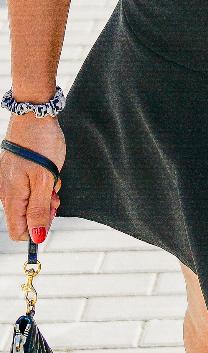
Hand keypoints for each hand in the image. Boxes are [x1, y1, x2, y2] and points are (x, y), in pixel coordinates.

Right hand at [1, 115, 64, 243]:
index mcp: (12, 197)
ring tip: (53, 181)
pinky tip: (49, 174)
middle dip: (44, 211)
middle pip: (25, 218)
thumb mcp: (46, 179)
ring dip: (45, 197)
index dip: (37, 230)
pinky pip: (29, 189)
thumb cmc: (41, 144)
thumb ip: (40, 209)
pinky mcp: (16, 174)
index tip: (52, 214)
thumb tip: (37, 237)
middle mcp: (7, 193)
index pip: (18, 231)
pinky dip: (42, 186)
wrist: (35, 116)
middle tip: (56, 195)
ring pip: (29, 203)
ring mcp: (10, 183)